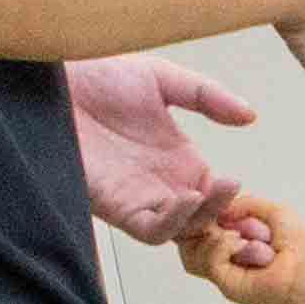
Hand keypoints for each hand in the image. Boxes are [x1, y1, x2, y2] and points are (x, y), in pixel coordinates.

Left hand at [64, 56, 253, 243]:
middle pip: (203, 218)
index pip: (214, 193)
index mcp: (176, 158)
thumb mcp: (163, 78)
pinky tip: (185, 197)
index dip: (234, 200)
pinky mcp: (114, 203)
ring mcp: (138, 195)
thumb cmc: (95, 74)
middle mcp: (160, 182)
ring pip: (181, 229)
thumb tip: (250, 116)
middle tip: (241, 200)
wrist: (51, 77)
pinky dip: (173, 222)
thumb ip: (208, 97)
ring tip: (215, 191)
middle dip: (226, 216)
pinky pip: (150, 229)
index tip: (252, 193)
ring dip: (203, 218)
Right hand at [176, 188, 304, 303]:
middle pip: (188, 239)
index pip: (201, 226)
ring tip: (236, 234)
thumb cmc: (301, 246)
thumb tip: (220, 209)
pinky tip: (239, 243)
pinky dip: (221, 247)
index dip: (198, 213)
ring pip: (190, 251)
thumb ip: (244, 203)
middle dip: (197, 222)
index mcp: (236, 238)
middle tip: (215, 216)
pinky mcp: (225, 283)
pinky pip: (207, 260)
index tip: (202, 199)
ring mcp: (224, 270)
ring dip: (210, 236)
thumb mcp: (274, 211)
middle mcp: (226, 256)